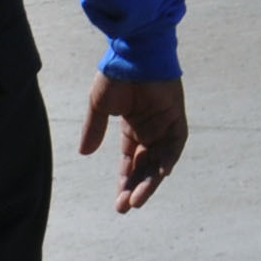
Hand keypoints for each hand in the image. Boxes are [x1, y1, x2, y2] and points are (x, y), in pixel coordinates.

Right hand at [79, 72, 186, 212]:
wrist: (133, 53)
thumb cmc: (116, 74)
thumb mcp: (99, 106)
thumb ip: (94, 129)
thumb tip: (84, 153)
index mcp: (132, 127)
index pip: (131, 161)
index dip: (125, 181)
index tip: (118, 201)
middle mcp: (150, 129)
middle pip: (146, 166)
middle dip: (136, 187)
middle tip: (125, 207)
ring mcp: (164, 123)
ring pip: (160, 160)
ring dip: (150, 180)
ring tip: (137, 199)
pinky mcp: (176, 116)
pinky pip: (176, 143)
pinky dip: (169, 159)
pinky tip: (160, 175)